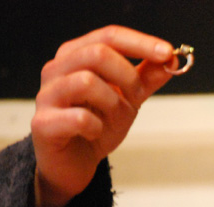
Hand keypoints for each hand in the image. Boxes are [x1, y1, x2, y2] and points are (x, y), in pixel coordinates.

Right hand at [30, 26, 175, 206]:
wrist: (74, 163)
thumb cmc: (97, 124)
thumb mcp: (128, 99)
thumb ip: (146, 79)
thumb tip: (171, 60)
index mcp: (76, 56)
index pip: (109, 36)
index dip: (141, 43)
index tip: (168, 53)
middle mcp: (57, 69)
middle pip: (98, 53)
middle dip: (128, 77)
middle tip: (136, 98)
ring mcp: (47, 95)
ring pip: (86, 82)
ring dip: (113, 104)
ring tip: (113, 119)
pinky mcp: (43, 123)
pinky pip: (79, 118)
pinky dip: (97, 127)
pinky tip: (95, 133)